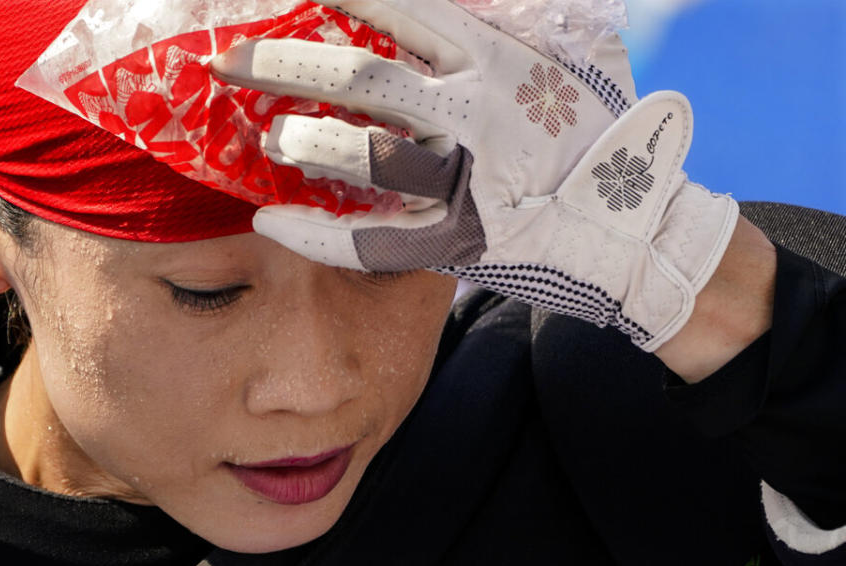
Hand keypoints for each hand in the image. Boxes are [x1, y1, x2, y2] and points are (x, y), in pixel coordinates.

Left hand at [212, 0, 738, 350]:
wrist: (634, 224)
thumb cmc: (595, 131)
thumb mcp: (570, 53)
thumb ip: (511, 17)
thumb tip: (447, 3)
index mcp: (496, 57)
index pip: (402, 6)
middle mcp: (476, 112)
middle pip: (361, 76)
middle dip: (286, 62)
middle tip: (231, 60)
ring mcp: (466, 180)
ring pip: (365, 155)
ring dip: (304, 142)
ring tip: (268, 138)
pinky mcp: (458, 241)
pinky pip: (372, 242)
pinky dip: (316, 235)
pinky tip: (269, 221)